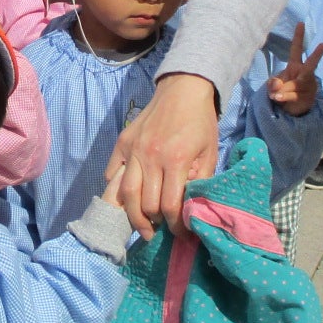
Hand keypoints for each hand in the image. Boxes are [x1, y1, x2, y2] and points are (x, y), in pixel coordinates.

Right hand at [106, 72, 220, 238]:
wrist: (184, 89)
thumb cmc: (201, 122)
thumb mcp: (210, 153)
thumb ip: (200, 182)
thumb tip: (190, 209)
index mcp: (175, 160)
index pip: (169, 206)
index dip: (175, 226)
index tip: (181, 233)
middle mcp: (150, 156)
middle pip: (144, 204)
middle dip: (153, 224)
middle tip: (159, 232)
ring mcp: (133, 149)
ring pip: (124, 193)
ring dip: (132, 215)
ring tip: (141, 226)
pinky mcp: (123, 142)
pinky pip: (112, 172)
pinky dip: (115, 189)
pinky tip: (126, 198)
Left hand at [265, 24, 322, 117]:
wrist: (291, 110)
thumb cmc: (283, 91)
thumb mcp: (273, 86)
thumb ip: (273, 83)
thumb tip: (277, 84)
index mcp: (295, 66)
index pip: (296, 49)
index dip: (298, 36)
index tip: (300, 23)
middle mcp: (304, 74)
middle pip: (311, 64)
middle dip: (316, 55)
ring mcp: (308, 86)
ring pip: (295, 84)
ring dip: (283, 90)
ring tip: (275, 96)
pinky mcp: (307, 98)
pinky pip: (293, 95)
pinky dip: (283, 97)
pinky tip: (277, 98)